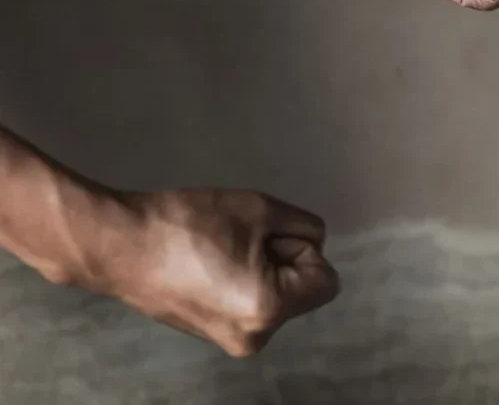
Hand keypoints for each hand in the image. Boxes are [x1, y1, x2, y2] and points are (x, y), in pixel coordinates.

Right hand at [107, 189, 338, 356]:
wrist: (120, 245)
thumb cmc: (190, 223)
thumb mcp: (263, 209)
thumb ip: (306, 227)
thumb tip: (314, 244)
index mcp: (269, 310)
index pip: (326, 280)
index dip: (302, 250)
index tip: (264, 237)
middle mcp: (255, 337)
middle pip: (302, 290)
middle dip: (282, 259)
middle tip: (238, 240)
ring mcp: (232, 341)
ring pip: (278, 296)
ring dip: (263, 270)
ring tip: (219, 251)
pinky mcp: (214, 335)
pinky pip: (252, 304)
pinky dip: (244, 282)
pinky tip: (208, 265)